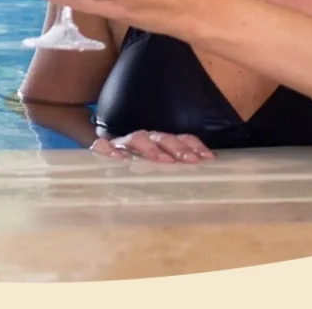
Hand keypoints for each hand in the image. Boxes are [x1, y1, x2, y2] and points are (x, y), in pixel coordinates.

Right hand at [93, 129, 214, 163]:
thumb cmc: (139, 174)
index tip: (208, 158)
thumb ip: (179, 172)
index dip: (194, 146)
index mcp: (162, 143)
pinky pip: (103, 146)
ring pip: (138, 138)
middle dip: (178, 148)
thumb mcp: (162, 172)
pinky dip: (110, 149)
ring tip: (160, 160)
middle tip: (189, 160)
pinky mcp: (104, 150)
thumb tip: (206, 173)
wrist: (106, 170)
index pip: (181, 139)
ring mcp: (124, 144)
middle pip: (163, 138)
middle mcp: (146, 140)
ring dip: (151, 148)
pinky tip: (119, 159)